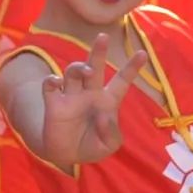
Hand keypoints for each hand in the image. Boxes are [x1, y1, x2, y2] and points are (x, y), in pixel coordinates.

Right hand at [41, 34, 146, 165]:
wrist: (66, 155)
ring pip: (73, 72)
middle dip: (98, 52)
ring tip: (88, 71)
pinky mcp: (53, 103)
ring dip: (80, 68)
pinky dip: (50, 80)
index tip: (143, 53)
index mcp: (107, 101)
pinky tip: (55, 81)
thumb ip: (111, 132)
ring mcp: (70, 96)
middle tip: (103, 37)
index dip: (132, 68)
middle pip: (95, 67)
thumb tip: (103, 115)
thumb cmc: (92, 145)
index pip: (121, 81)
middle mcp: (89, 93)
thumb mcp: (109, 144)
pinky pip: (49, 86)